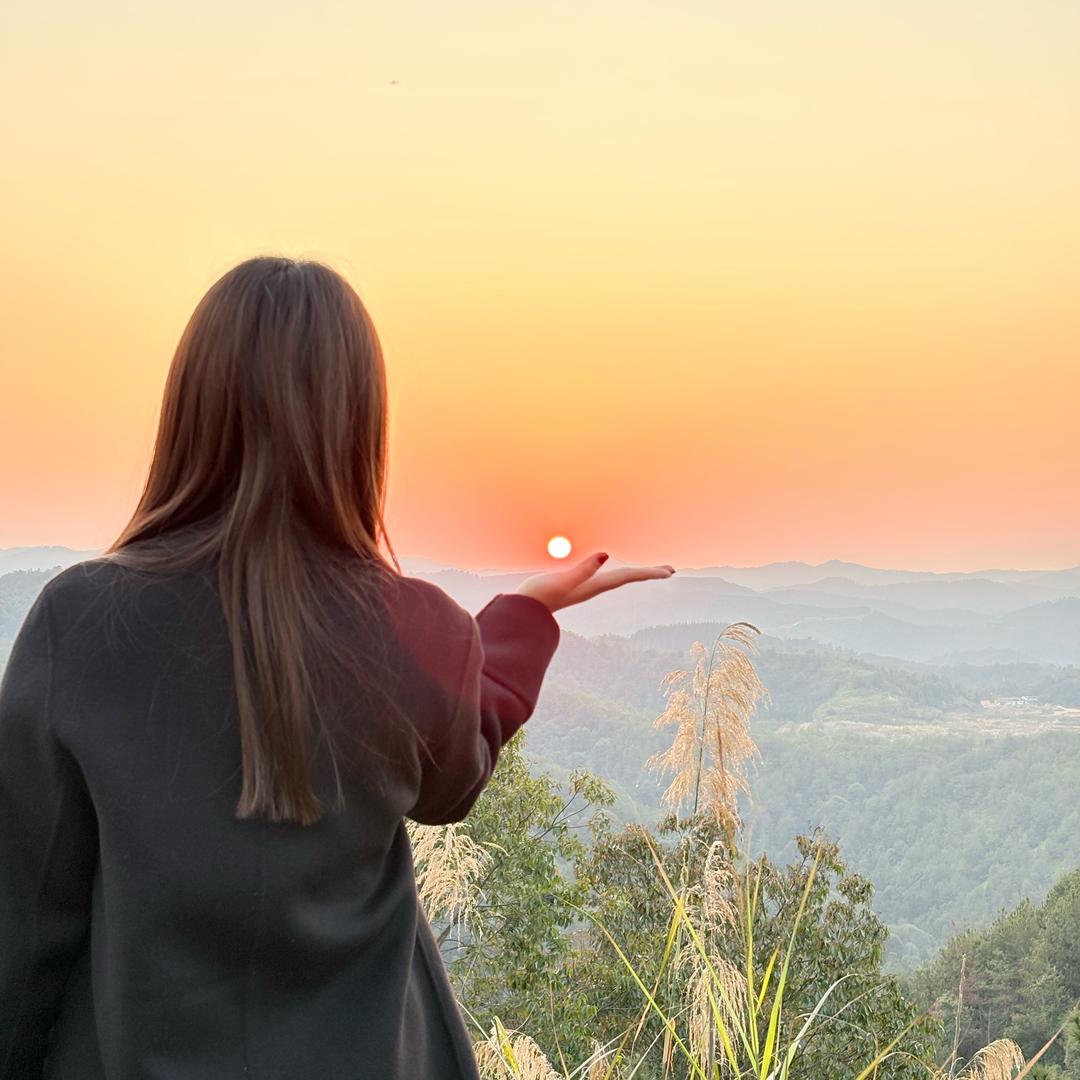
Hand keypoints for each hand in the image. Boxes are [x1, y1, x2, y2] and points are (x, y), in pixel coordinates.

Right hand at [515, 552, 675, 613]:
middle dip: (648, 574)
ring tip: (651, 571)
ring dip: (635, 573)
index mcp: (593, 585)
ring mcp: (586, 587)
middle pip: (628, 578)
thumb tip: (605, 555)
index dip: (648, 573)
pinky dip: (617, 572)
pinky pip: (604, 576)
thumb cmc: (538, 596)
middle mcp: (593, 587)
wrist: (522, 612)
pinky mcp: (577, 585)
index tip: (668, 571)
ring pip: (618, 578)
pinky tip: (614, 570)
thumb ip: (583, 569)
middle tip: (670, 570)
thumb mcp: (561, 580)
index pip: (627, 576)